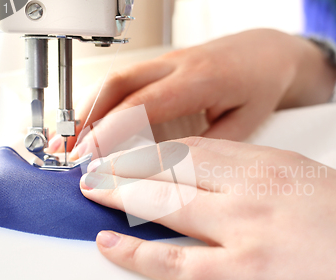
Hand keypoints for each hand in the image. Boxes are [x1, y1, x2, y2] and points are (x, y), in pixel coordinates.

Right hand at [49, 29, 335, 157]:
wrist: (268, 52)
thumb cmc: (260, 86)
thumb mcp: (244, 123)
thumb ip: (207, 147)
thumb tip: (168, 171)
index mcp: (198, 80)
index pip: (141, 105)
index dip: (110, 131)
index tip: (89, 156)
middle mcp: (176, 65)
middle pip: (117, 86)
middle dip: (86, 120)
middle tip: (67, 152)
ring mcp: (167, 61)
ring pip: (116, 79)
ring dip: (88, 109)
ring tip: (68, 140)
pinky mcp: (163, 65)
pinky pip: (126, 80)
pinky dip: (103, 102)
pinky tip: (92, 123)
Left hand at [80, 137, 335, 279]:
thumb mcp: (311, 183)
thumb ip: (265, 182)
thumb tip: (227, 189)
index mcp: (272, 161)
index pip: (195, 147)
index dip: (155, 150)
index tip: (132, 151)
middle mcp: (251, 187)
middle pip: (171, 169)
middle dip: (127, 167)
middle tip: (97, 167)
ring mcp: (243, 229)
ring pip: (163, 205)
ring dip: (121, 197)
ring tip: (92, 193)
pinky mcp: (245, 275)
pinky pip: (173, 261)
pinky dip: (135, 252)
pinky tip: (109, 245)